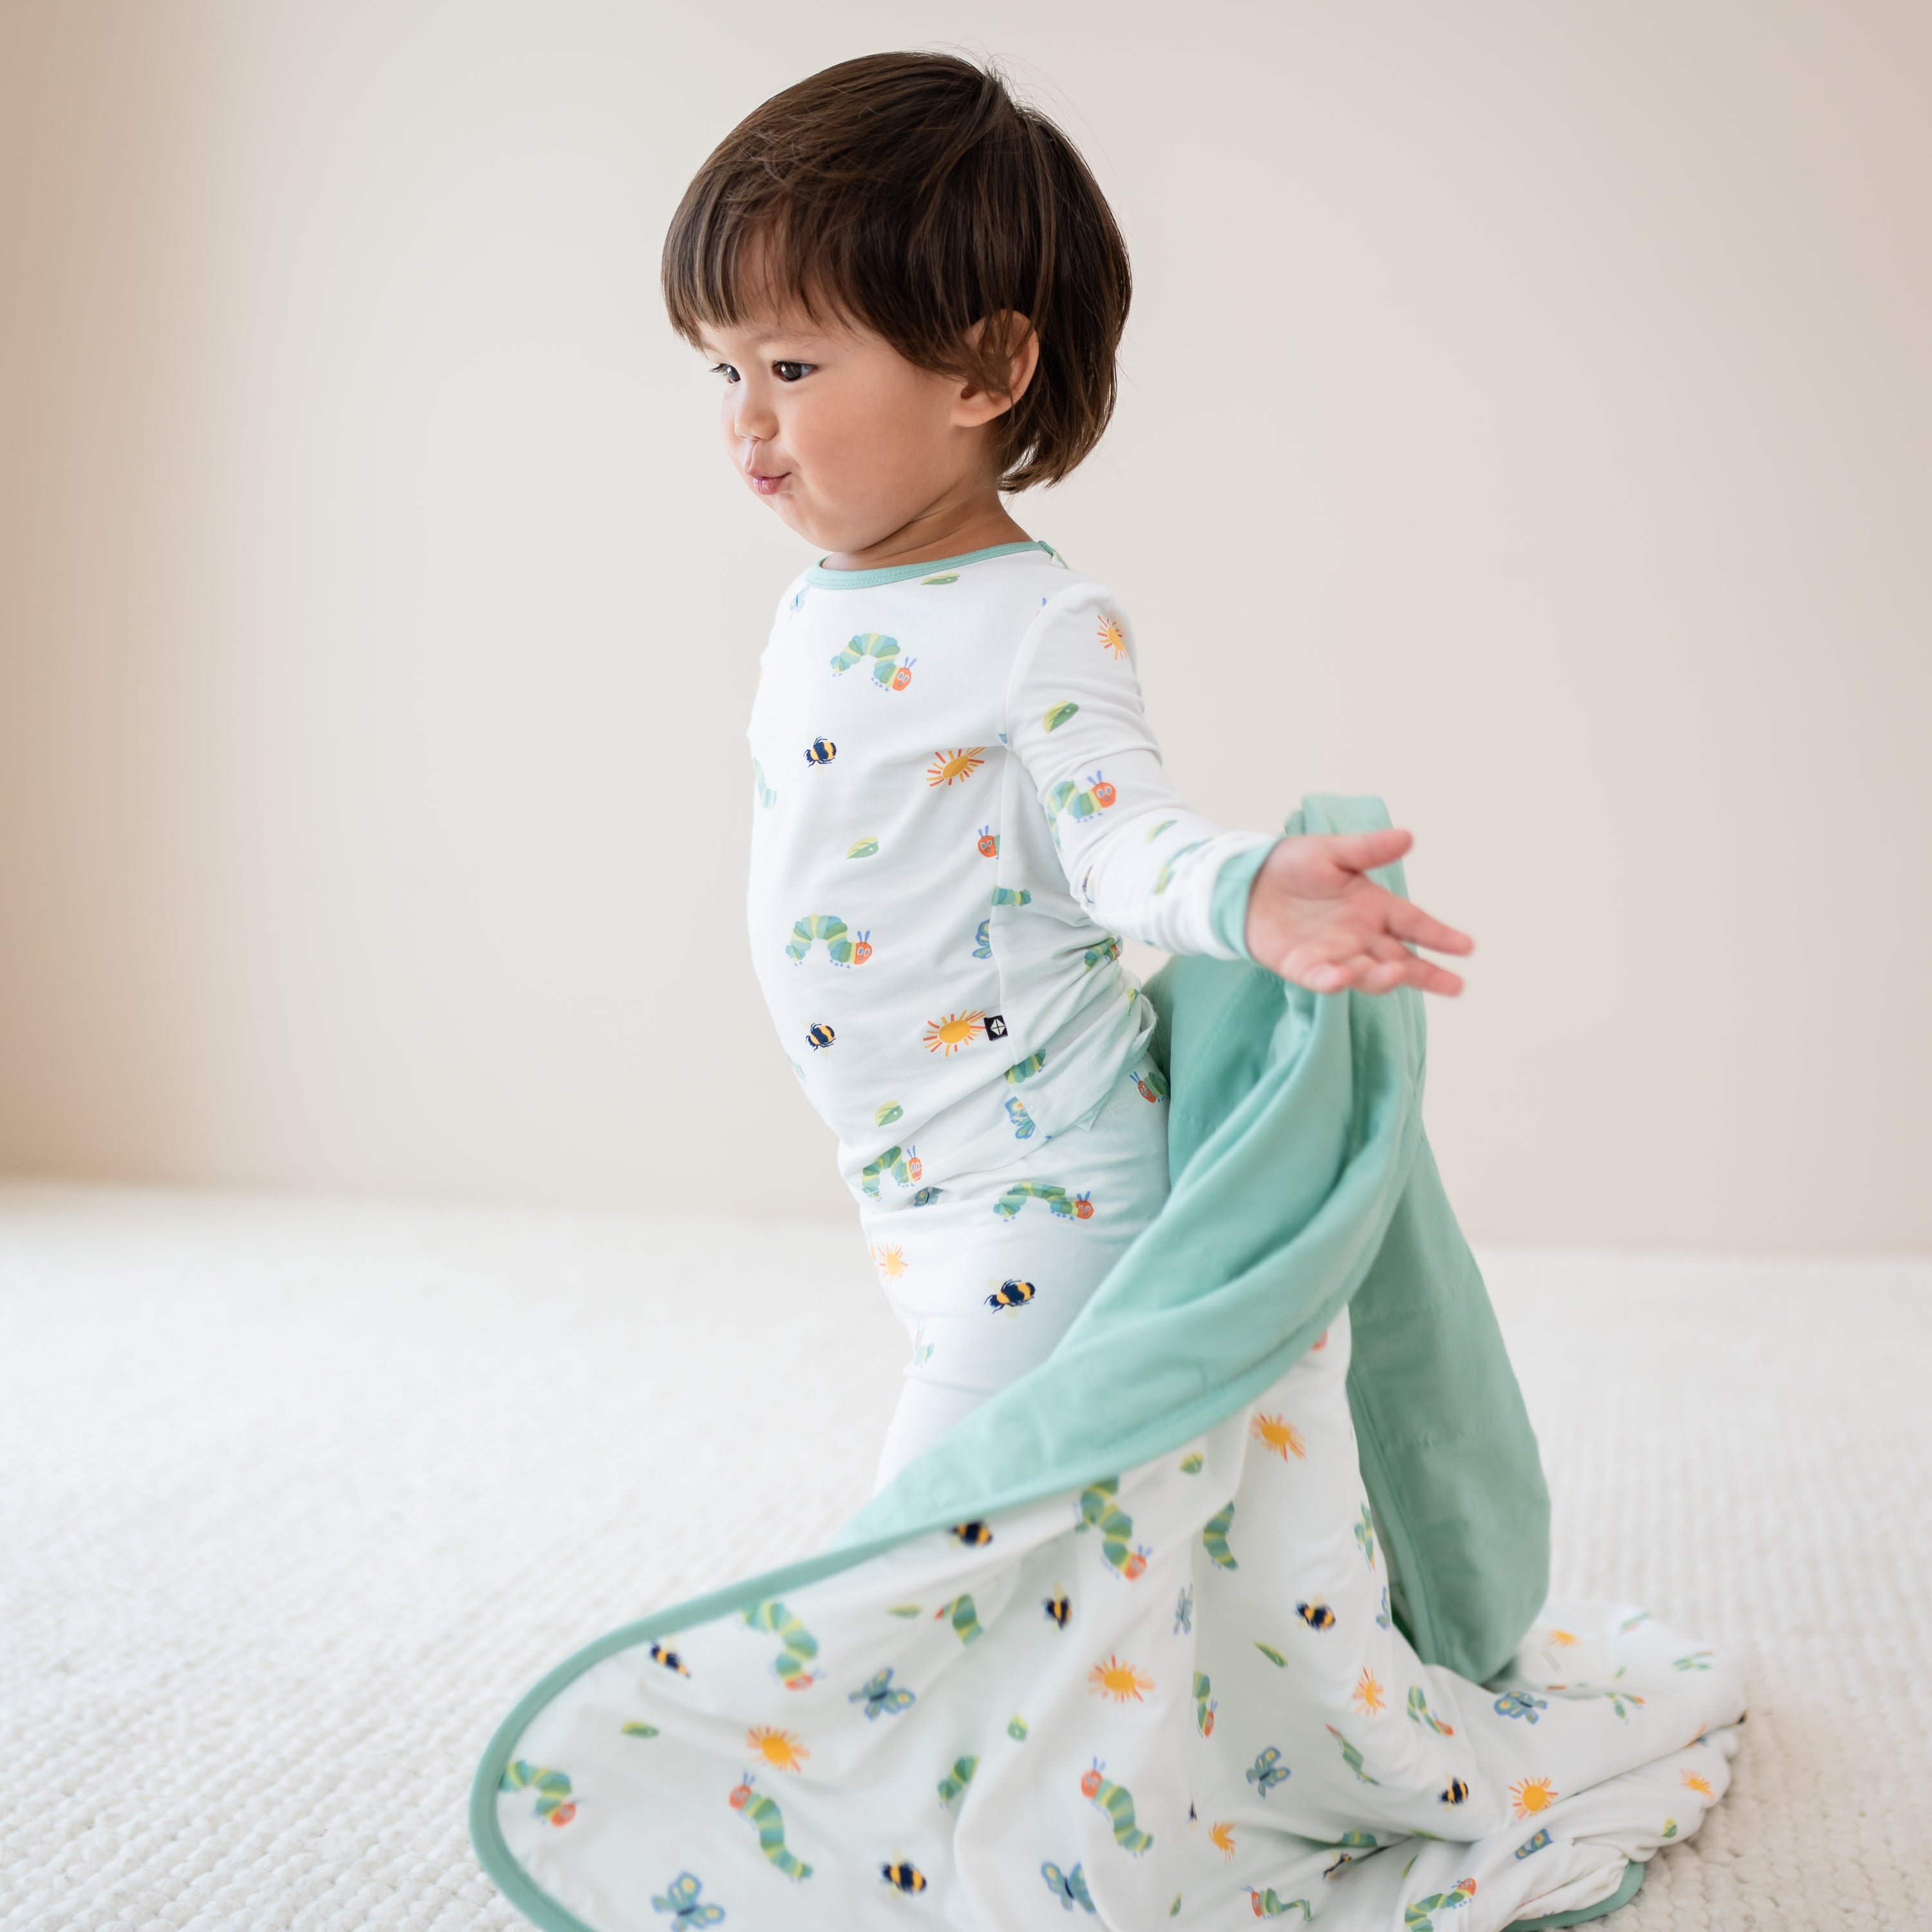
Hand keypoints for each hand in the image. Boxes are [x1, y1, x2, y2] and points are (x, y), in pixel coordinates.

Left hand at [1243, 828, 1472, 996]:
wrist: (1245, 881)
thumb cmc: (1292, 866)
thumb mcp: (1332, 851)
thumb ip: (1367, 850)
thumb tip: (1408, 837)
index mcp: (1373, 907)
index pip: (1414, 923)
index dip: (1440, 935)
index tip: (1467, 947)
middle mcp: (1360, 936)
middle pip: (1401, 959)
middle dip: (1428, 974)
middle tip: (1456, 985)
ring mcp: (1333, 954)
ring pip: (1366, 973)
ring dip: (1382, 977)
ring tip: (1395, 974)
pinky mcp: (1302, 967)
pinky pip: (1320, 978)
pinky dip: (1332, 981)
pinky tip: (1342, 978)